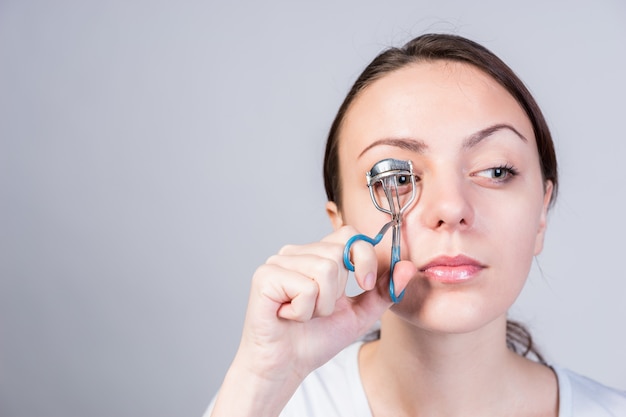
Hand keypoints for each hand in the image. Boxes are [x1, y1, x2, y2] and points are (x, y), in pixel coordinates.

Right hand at [210, 226, 415, 416]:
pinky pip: (305, 288)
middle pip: (338, 254)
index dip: (364, 258)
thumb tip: (406, 267)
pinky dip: (304, 311)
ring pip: (324, 270)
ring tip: (304, 314)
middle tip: (319, 310)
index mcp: (316, 255)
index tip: (365, 285)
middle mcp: (296, 252)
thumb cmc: (315, 339)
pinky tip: (289, 316)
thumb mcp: (359, 314)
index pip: (349, 235)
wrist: (285, 366)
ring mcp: (278, 262)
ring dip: (321, 305)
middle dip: (337, 292)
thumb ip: (382, 291)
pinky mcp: (265, 276)